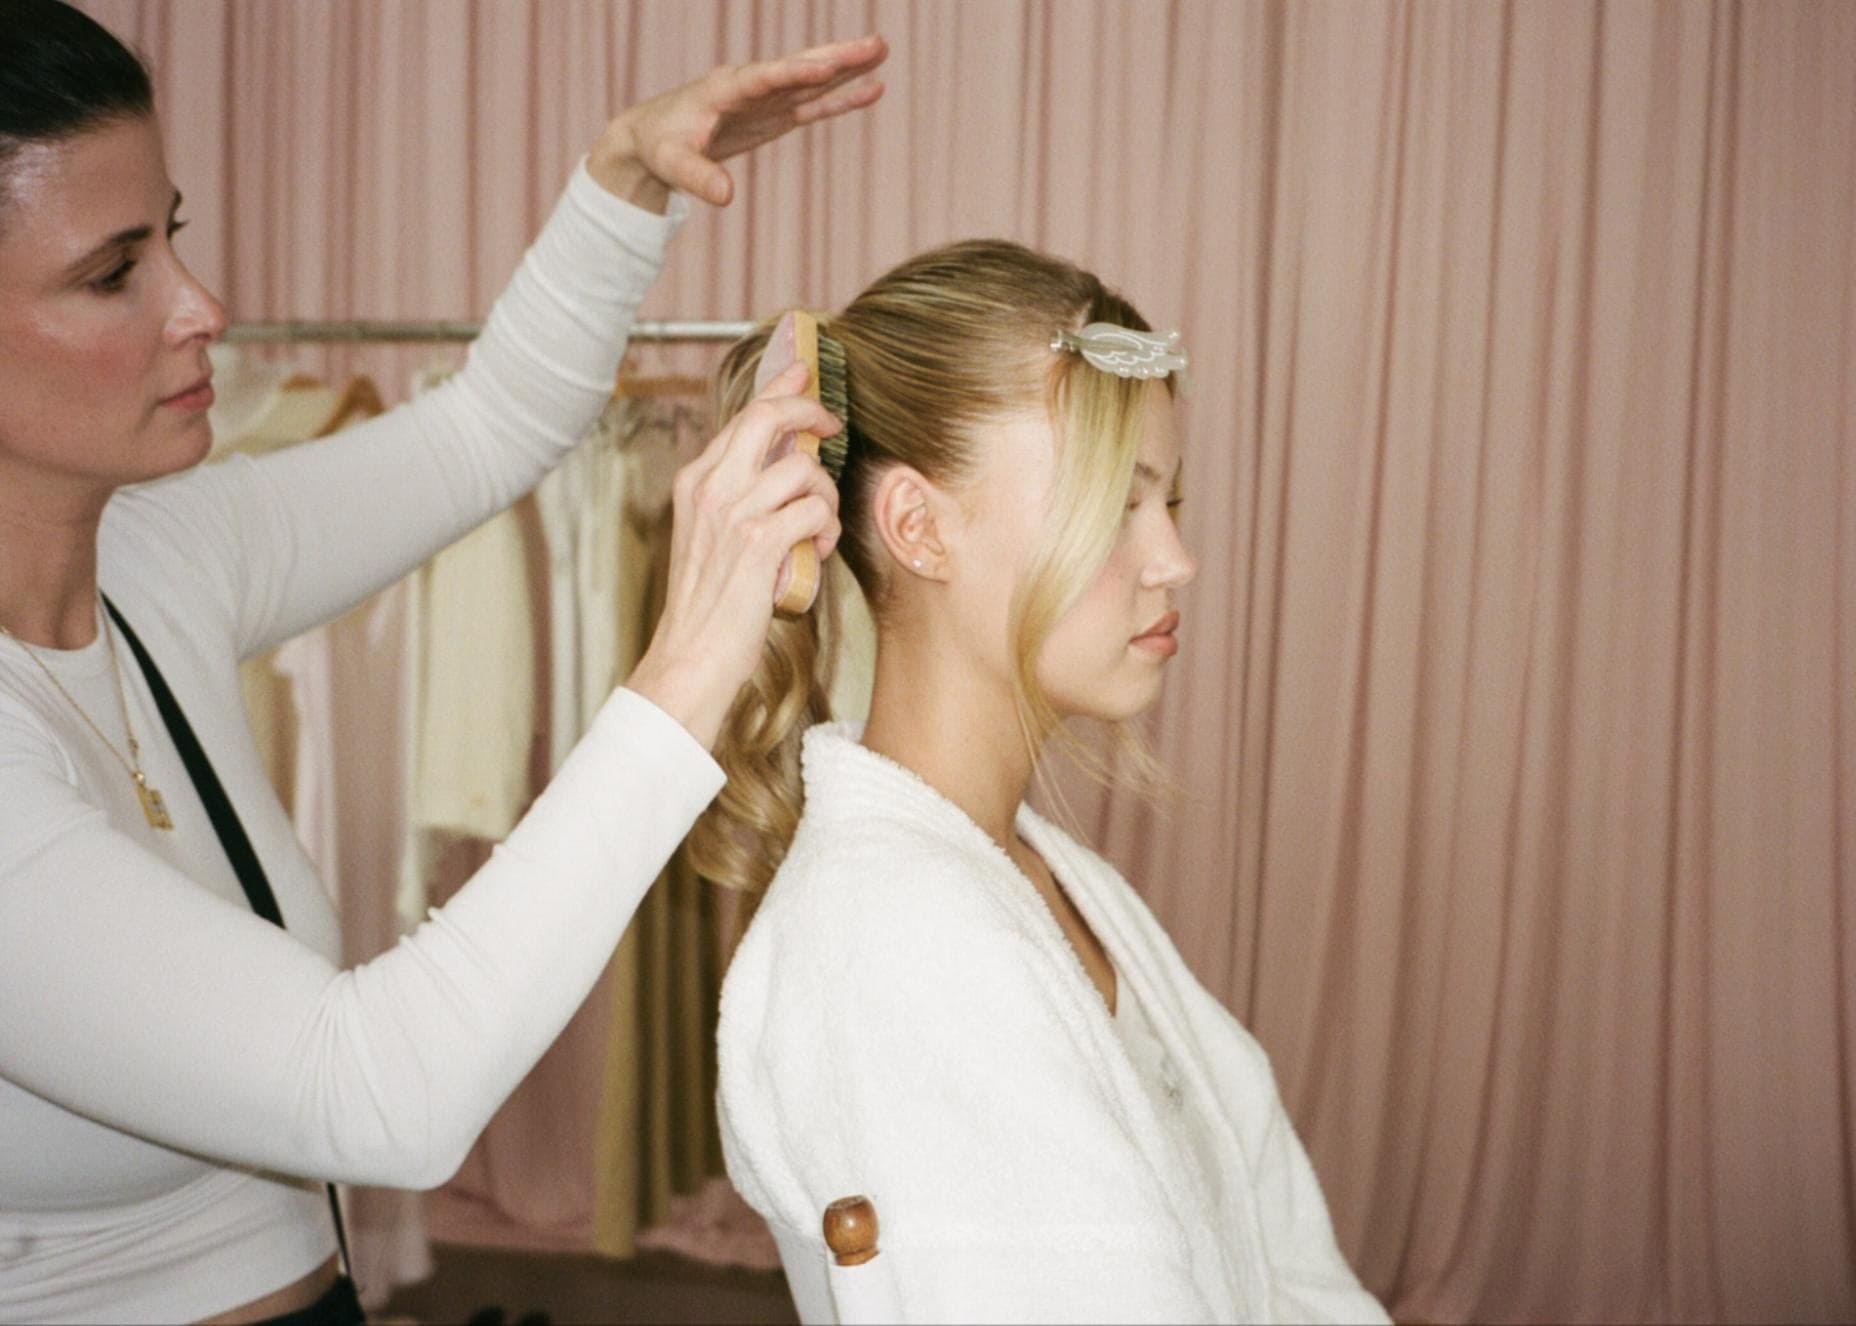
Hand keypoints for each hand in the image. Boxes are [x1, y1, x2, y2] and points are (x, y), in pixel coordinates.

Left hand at [590, 35, 887, 211]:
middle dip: (836, 57)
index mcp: (723, 89)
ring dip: (847, 68)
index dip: (793, 72)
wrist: (653, 137)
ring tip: (881, 50)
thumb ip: (698, 178)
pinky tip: (870, 89)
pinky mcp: (774, 115)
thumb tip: (726, 197)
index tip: (825, 66)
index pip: (763, 78)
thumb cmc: (660, 147)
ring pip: (812, 80)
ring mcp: (766, 99)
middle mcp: (750, 86)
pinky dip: (841, 99)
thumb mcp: (672, 165)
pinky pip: (813, 105)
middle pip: (799, 68)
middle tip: (875, 44)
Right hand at [626, 361, 842, 748]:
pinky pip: (813, 512)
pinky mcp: (757, 543)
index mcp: (696, 481)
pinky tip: (815, 551)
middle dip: (810, 412)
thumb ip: (742, 496)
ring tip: (818, 528)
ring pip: (803, 471)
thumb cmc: (711, 603)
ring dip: (825, 498)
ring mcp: (731, 513)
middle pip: (768, 417)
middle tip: (832, 425)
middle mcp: (709, 487)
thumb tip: (789, 467)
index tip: (805, 372)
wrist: (691, 655)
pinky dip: (824, 530)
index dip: (782, 388)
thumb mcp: (715, 535)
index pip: (744, 415)